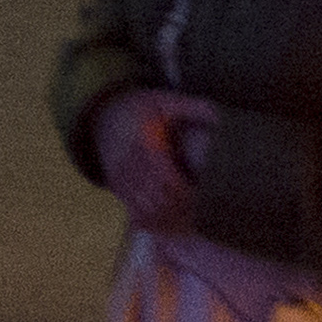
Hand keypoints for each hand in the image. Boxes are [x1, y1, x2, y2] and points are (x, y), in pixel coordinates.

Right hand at [91, 87, 218, 234]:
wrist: (104, 116)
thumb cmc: (140, 109)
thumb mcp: (164, 101)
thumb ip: (191, 106)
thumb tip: (218, 113)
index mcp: (141, 140)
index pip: (162, 172)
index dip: (179, 187)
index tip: (196, 192)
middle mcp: (127, 161)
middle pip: (152, 193)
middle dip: (174, 205)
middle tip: (195, 210)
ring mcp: (119, 176)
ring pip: (141, 205)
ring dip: (162, 215)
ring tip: (184, 218)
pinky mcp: (116, 187)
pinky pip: (131, 209)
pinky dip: (149, 218)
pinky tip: (165, 219)